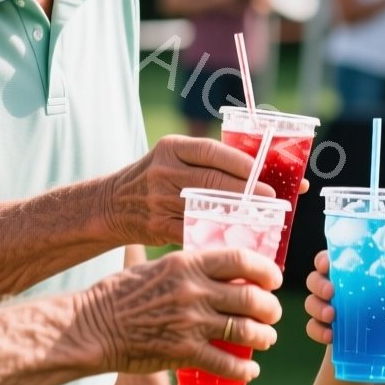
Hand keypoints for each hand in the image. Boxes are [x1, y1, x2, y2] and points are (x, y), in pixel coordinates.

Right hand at [79, 248, 282, 377]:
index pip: (241, 259)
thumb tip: (211, 266)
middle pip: (251, 297)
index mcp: (187, 263)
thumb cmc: (119, 295)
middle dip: (270, 308)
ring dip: (264, 337)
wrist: (92, 326)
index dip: (265, 270)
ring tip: (266, 339)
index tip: (273, 279)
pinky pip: (226, 364)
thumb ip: (184, 267)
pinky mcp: (183, 353)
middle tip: (272, 313)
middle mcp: (194, 291)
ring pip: (245, 331)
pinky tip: (250, 371)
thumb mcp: (154, 266)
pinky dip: (244, 370)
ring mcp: (190, 323)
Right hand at [103, 136, 278, 245]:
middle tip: (272, 197)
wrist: (111, 205)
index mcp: (171, 148)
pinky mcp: (159, 225)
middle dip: (248, 190)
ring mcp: (160, 199)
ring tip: (263, 217)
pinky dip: (218, 234)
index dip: (240, 161)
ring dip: (239, 214)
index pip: (211, 150)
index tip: (263, 170)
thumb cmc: (153, 179)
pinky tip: (238, 237)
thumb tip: (256, 169)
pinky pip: (196, 230)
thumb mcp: (170, 158)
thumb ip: (204, 161)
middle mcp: (164, 170)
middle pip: (214, 180)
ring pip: (207, 207)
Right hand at [303, 252, 384, 361]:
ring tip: (331, 316)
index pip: (342, 258)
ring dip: (315, 307)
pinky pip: (325, 331)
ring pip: (317, 304)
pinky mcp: (355, 335)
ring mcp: (355, 313)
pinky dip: (319, 332)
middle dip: (317, 284)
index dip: (326, 258)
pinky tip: (329, 337)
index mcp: (375, 271)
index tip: (326, 264)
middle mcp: (359, 289)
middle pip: (321, 279)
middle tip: (331, 292)